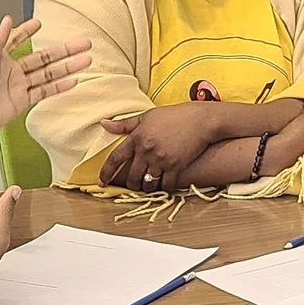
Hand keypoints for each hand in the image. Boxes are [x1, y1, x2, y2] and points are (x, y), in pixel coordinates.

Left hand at [0, 18, 91, 161]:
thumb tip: (6, 21)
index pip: (16, 39)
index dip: (26, 31)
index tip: (39, 23)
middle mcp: (11, 71)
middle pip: (43, 57)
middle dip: (63, 49)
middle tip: (82, 42)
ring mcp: (18, 86)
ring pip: (49, 74)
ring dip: (67, 67)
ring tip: (86, 59)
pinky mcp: (21, 102)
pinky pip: (44, 92)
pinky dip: (60, 87)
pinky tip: (73, 80)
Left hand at [99, 102, 224, 188]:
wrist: (201, 120)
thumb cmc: (173, 116)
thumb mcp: (147, 116)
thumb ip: (125, 124)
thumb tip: (103, 123)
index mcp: (137, 137)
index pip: (116, 158)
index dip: (106, 172)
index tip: (102, 182)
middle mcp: (147, 150)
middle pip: (132, 176)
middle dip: (131, 184)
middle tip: (134, 184)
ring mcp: (161, 159)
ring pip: (147, 183)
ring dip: (146, 188)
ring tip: (148, 185)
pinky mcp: (176, 166)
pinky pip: (165, 186)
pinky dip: (163, 188)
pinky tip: (163, 186)